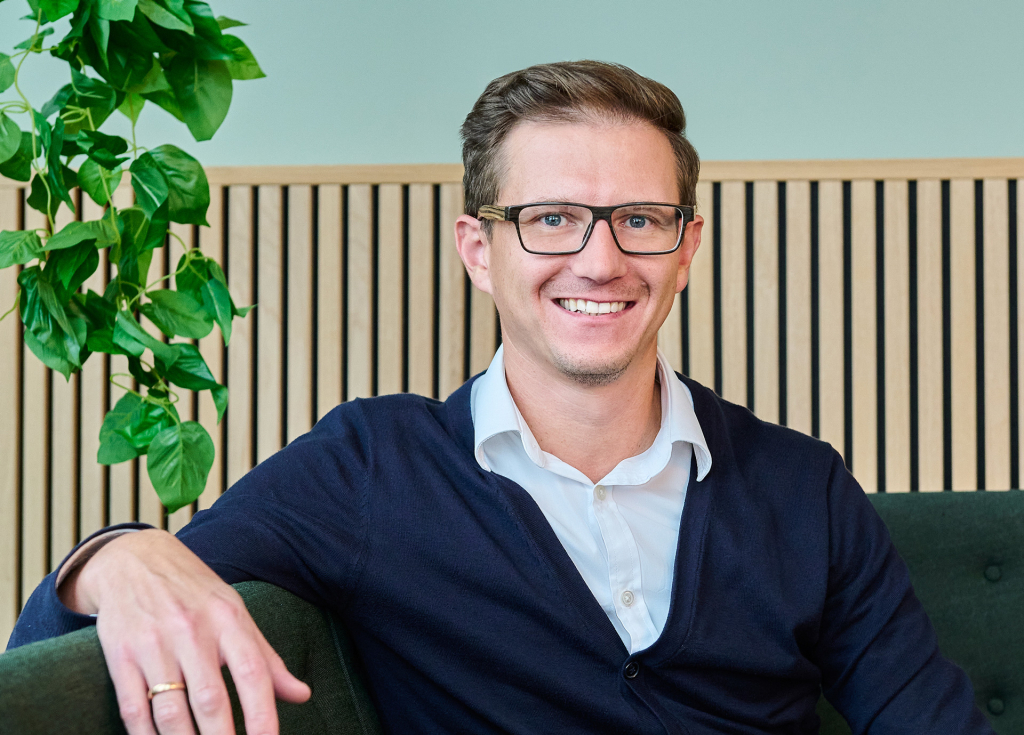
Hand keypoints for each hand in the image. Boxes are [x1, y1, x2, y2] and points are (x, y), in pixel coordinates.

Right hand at [62, 529, 310, 734]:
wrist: (134, 559)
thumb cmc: (195, 593)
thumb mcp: (235, 613)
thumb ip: (266, 658)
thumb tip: (302, 695)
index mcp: (228, 619)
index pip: (253, 672)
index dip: (263, 714)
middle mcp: (192, 630)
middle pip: (211, 699)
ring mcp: (153, 643)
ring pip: (170, 710)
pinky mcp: (120, 655)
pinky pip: (133, 708)